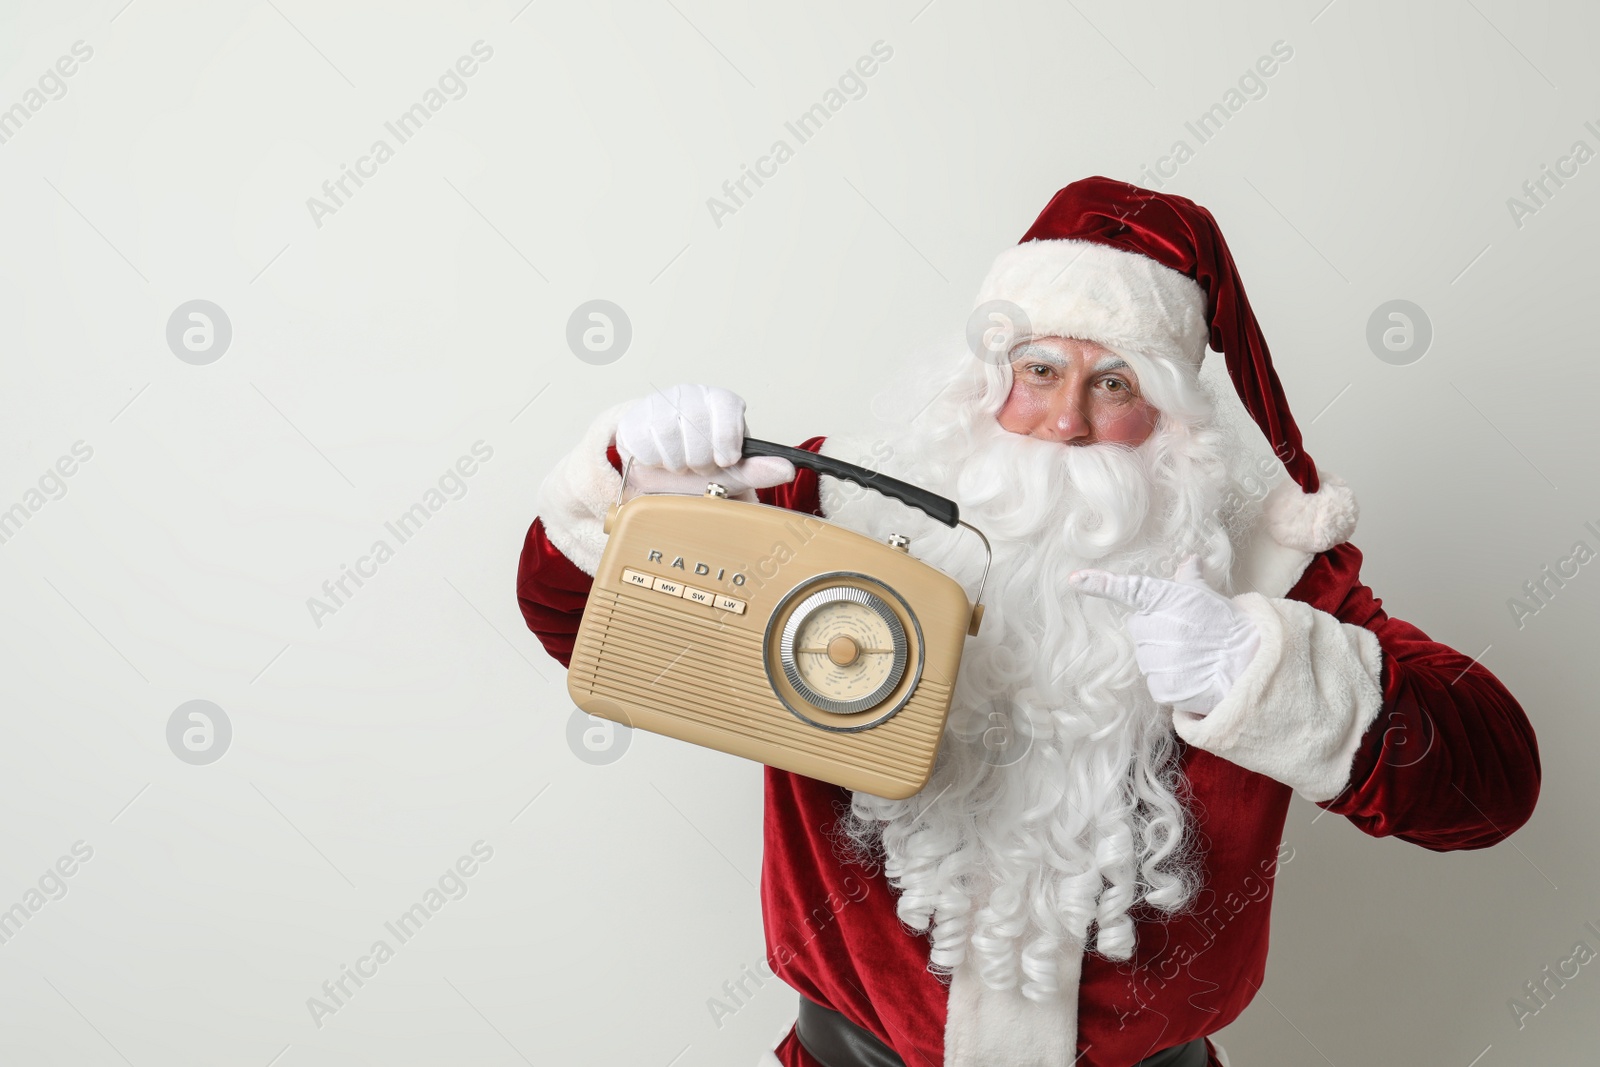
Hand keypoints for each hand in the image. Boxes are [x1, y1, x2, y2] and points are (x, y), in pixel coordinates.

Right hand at [614, 384, 793, 496]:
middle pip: (696, 424)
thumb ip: (759, 470)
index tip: (725, 460)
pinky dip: (654, 461)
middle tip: (700, 465)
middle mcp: (691, 394)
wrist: (662, 472)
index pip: (726, 406)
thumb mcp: (734, 472)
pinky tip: (659, 460)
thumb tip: (787, 468)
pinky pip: (644, 442)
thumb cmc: (701, 466)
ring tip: (680, 463)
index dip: (726, 437)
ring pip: (668, 434)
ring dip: (676, 462)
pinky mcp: (635, 419)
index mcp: (721, 401)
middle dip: (700, 458)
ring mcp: (661, 403)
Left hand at [1067, 556, 1259, 715]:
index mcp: (1164, 600)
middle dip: (1157, 632)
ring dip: (1163, 657)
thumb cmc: (1227, 625)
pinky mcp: (1161, 686)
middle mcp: (1155, 627)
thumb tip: (1190, 560)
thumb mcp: (1208, 596)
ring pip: (1146, 658)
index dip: (1098, 584)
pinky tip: (1190, 674)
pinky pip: (1155, 682)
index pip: (1126, 589)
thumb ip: (1190, 579)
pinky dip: (1169, 680)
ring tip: (1191, 656)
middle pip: (1139, 630)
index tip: (1075, 580)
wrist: (1247, 664)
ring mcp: (1156, 658)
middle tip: (1185, 635)